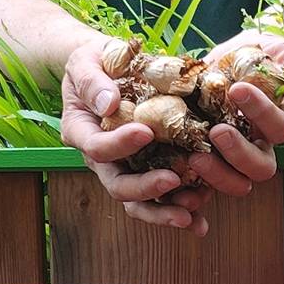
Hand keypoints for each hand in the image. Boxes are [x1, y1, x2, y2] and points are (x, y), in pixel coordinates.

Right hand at [57, 37, 200, 232]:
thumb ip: (93, 82)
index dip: (120, 144)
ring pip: (139, 202)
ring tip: (192, 214)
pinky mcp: (147, 169)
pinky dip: (181, 209)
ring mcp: (125, 167)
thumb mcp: (86, 62)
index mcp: (82, 132)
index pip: (97, 147)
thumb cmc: (94, 62)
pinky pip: (161, 196)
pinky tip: (201, 221)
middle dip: (146, 188)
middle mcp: (102, 159)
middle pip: (118, 185)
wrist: (105, 68)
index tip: (146, 132)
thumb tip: (109, 104)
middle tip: (174, 181)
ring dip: (164, 211)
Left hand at [182, 28, 283, 193]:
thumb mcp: (276, 47)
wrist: (219, 59)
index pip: (279, 128)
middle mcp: (258, 144)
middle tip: (218, 131)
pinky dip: (195, 189)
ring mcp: (231, 156)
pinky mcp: (205, 160)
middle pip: (261, 166)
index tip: (238, 89)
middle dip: (240, 152)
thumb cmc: (254, 52)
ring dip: (218, 174)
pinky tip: (181, 180)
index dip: (261, 112)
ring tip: (196, 156)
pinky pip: (203, 187)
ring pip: (236, 182)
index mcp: (278, 121)